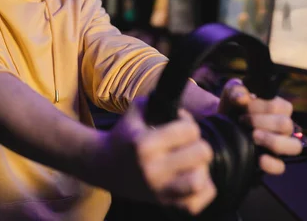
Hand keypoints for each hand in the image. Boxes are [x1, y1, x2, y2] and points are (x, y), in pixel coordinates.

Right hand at [99, 97, 215, 214]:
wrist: (103, 166)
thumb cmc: (124, 135)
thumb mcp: (136, 110)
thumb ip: (159, 101)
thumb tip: (182, 101)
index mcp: (144, 144)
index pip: (190, 130)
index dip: (188, 123)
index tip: (179, 125)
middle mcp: (152, 170)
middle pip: (202, 153)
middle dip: (197, 144)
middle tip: (187, 144)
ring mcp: (158, 191)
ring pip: (200, 181)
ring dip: (201, 168)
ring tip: (191, 162)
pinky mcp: (163, 204)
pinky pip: (195, 203)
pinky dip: (201, 191)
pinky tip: (192, 178)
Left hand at [218, 79, 301, 174]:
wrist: (221, 124)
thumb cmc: (232, 106)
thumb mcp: (231, 93)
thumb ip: (236, 90)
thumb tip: (243, 97)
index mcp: (279, 108)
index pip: (281, 106)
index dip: (261, 106)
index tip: (244, 107)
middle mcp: (284, 126)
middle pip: (286, 125)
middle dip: (262, 122)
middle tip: (243, 120)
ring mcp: (280, 144)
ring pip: (294, 146)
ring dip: (273, 141)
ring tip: (253, 136)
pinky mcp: (271, 161)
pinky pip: (280, 167)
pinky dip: (271, 164)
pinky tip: (259, 159)